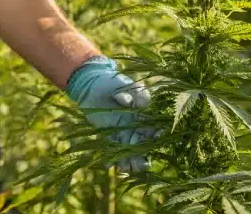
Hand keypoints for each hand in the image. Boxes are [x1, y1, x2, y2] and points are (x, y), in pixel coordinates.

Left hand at [65, 55, 154, 172]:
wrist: (92, 84)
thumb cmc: (113, 82)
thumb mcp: (129, 84)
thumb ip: (138, 94)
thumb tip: (136, 105)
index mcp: (145, 115)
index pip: (155, 128)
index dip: (158, 135)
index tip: (157, 138)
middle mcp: (136, 126)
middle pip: (143, 145)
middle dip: (144, 156)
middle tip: (142, 165)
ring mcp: (123, 132)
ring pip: (129, 151)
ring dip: (129, 161)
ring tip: (126, 168)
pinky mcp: (109, 135)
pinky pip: (113, 150)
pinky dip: (112, 159)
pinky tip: (110, 165)